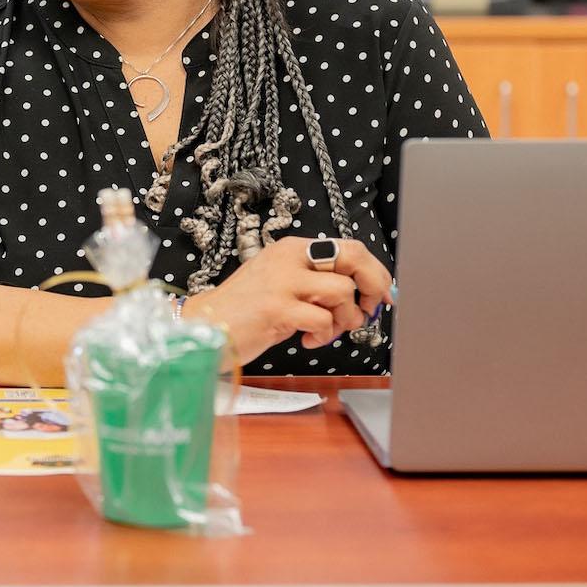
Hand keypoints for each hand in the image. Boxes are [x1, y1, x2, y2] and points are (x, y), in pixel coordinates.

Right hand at [181, 235, 391, 363]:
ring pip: (342, 291)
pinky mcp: (277, 308)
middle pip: (354, 258)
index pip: (349, 247)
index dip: (374, 271)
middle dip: (372, 285)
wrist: (206, 325)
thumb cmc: (246, 309)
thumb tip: (359, 293)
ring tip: (325, 330)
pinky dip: (323, 335)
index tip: (380, 294)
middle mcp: (289, 257)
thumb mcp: (281, 283)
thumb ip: (314, 282)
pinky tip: (307, 339)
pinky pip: (323, 320)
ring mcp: (283, 281)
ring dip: (344, 318)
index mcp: (292, 248)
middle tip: (368, 309)